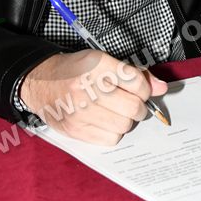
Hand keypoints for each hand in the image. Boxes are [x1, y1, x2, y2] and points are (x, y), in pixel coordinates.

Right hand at [19, 49, 167, 144]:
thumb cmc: (74, 69)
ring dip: (126, 119)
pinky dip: (113, 132)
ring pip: (125, 125)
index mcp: (96, 65)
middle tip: (131, 102)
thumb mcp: (101, 60)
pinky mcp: (76, 130)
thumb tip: (161, 87)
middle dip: (139, 106)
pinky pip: (111, 139)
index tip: (140, 89)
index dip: (144, 88)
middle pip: (133, 107)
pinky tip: (104, 120)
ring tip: (115, 110)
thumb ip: (133, 73)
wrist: (39, 82)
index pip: (136, 82)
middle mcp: (88, 88)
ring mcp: (81, 112)